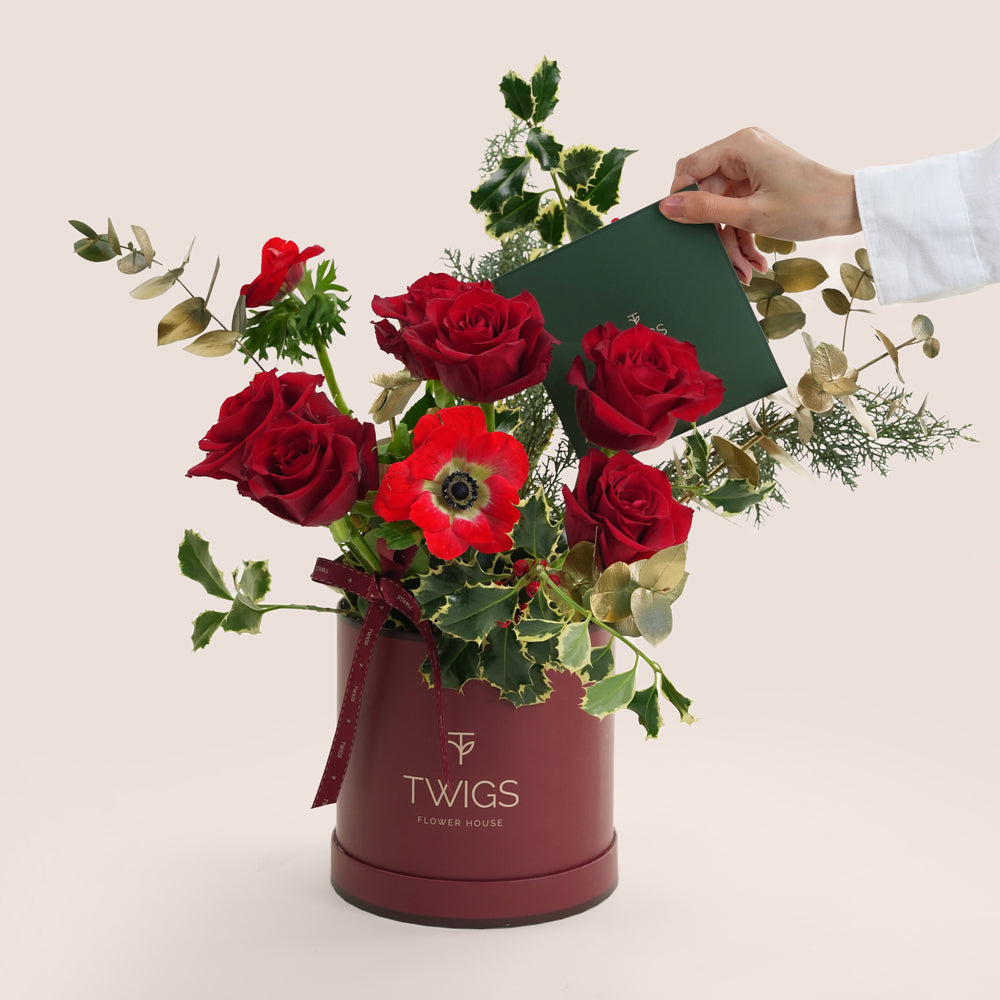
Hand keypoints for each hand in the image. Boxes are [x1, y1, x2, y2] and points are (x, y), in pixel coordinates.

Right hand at [659, 127, 860, 282]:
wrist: (850, 208)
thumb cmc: (809, 205)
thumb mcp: (751, 214)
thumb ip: (705, 210)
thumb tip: (666, 207)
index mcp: (739, 146)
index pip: (689, 168)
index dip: (681, 200)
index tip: (683, 230)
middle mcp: (743, 149)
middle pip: (706, 193)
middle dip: (715, 232)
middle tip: (727, 263)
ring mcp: (751, 166)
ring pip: (722, 207)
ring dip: (731, 241)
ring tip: (746, 269)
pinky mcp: (759, 182)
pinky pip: (738, 209)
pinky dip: (743, 235)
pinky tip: (754, 260)